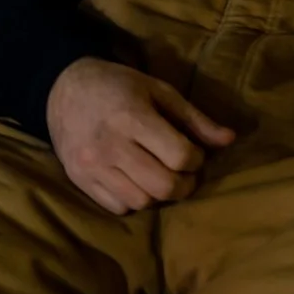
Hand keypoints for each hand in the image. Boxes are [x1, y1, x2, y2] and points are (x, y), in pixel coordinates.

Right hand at [45, 57, 236, 214]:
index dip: (196, 160)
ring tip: (158, 176)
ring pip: (141, 201)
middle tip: (184, 174)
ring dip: (157, 194)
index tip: (193, 153)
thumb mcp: (158, 90)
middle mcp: (110, 144)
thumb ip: (194, 118)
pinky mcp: (78, 178)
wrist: (63, 87)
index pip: (180, 156)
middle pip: (163, 186)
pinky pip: (117, 207)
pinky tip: (134, 181)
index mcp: (132, 116)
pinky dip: (132, 200)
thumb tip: (230, 140)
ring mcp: (91, 165)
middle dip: (183, 184)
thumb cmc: (118, 86)